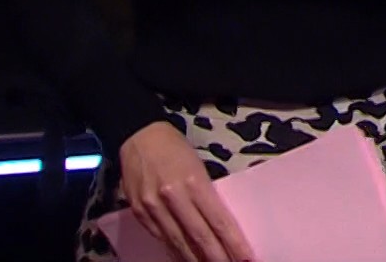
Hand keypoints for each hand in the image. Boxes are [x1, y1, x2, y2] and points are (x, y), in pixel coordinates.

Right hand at [117, 121, 254, 261]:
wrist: (138, 136)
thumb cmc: (175, 148)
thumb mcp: (198, 166)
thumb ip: (205, 195)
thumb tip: (218, 225)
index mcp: (193, 182)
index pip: (218, 220)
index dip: (233, 242)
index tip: (246, 256)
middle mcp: (173, 197)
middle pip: (200, 236)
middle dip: (217, 257)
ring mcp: (153, 207)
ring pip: (179, 242)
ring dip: (196, 260)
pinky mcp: (139, 213)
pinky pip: (161, 238)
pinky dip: (174, 251)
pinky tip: (185, 260)